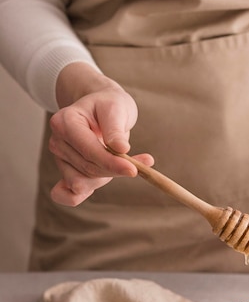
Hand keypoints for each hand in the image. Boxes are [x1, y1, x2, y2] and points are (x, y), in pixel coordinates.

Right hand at [49, 63, 153, 205]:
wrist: (102, 107)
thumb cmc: (109, 105)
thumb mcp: (116, 107)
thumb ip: (116, 129)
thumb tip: (121, 150)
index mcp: (65, 122)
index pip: (89, 151)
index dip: (112, 163)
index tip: (134, 169)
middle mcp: (58, 141)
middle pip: (88, 168)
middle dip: (115, 170)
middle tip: (138, 164)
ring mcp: (60, 158)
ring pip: (84, 182)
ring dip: (107, 177)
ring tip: (122, 161)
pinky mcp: (66, 172)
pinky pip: (68, 195)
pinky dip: (82, 196)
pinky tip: (100, 186)